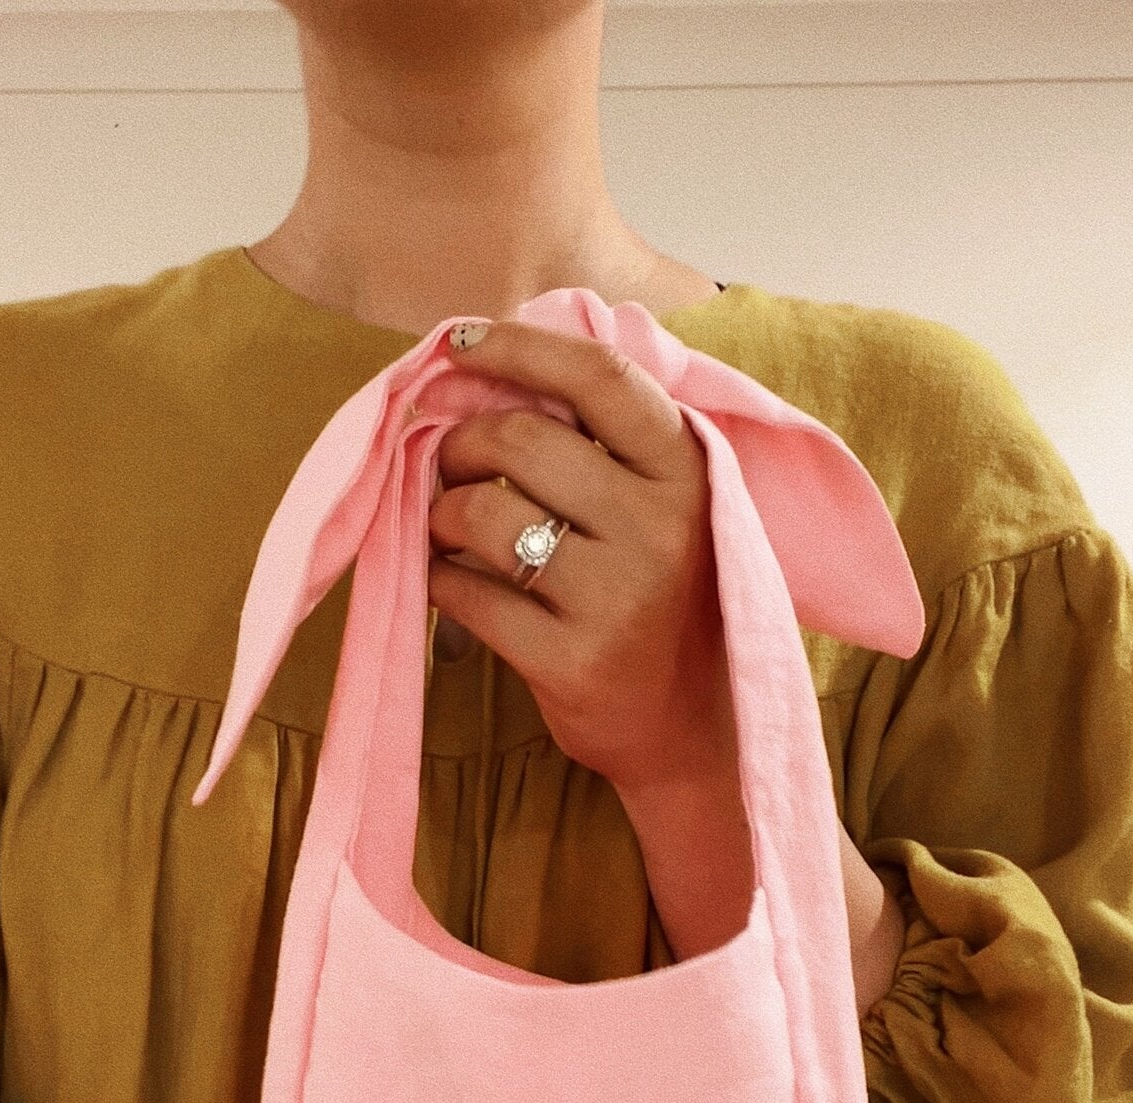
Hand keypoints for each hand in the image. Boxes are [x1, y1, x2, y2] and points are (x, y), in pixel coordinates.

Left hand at [430, 317, 735, 797]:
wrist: (693, 728)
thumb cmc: (663, 600)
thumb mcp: (668, 507)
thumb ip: (609, 443)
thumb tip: (495, 369)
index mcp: (687, 470)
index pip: (599, 378)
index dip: (519, 348)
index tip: (460, 343)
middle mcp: (659, 527)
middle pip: (520, 440)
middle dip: (462, 445)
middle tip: (452, 466)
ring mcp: (616, 597)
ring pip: (482, 515)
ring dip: (442, 514)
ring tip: (452, 529)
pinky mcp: (572, 661)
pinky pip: (464, 592)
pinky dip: (439, 578)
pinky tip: (453, 583)